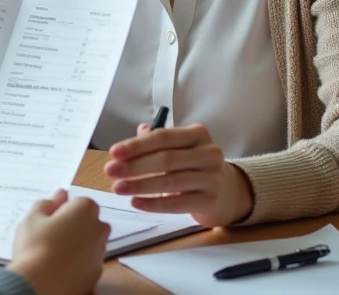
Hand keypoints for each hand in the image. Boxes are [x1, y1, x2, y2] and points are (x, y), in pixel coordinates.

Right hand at [7, 189, 108, 294]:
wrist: (40, 284)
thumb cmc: (35, 247)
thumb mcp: (33, 217)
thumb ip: (48, 203)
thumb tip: (59, 195)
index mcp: (86, 209)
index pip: (78, 202)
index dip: (62, 210)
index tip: (48, 220)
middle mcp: (99, 229)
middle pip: (88, 221)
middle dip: (73, 225)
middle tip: (49, 235)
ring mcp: (100, 252)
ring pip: (89, 242)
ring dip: (76, 244)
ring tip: (52, 253)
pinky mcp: (97, 274)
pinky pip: (87, 262)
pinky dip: (77, 262)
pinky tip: (59, 267)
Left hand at [104, 123, 254, 227]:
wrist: (228, 191)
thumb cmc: (194, 166)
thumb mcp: (179, 148)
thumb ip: (155, 142)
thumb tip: (131, 140)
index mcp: (197, 134)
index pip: (163, 137)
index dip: (136, 145)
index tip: (114, 153)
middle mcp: (209, 153)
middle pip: (166, 159)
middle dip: (134, 166)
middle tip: (110, 171)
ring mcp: (212, 178)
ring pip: (170, 181)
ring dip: (140, 185)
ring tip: (118, 188)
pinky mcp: (210, 201)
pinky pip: (177, 204)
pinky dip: (154, 204)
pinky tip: (136, 202)